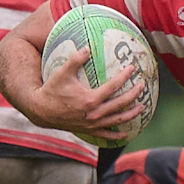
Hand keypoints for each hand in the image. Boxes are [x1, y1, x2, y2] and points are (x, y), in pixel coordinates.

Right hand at [30, 45, 146, 142]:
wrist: (41, 111)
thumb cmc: (52, 90)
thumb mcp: (62, 73)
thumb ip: (75, 60)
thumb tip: (87, 47)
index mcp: (90, 99)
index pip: (113, 86)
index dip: (125, 76)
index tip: (133, 68)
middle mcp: (94, 113)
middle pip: (120, 104)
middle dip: (134, 94)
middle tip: (142, 86)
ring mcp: (92, 124)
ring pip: (117, 120)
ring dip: (131, 114)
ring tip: (143, 107)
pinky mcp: (88, 130)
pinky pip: (105, 135)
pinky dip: (116, 135)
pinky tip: (126, 134)